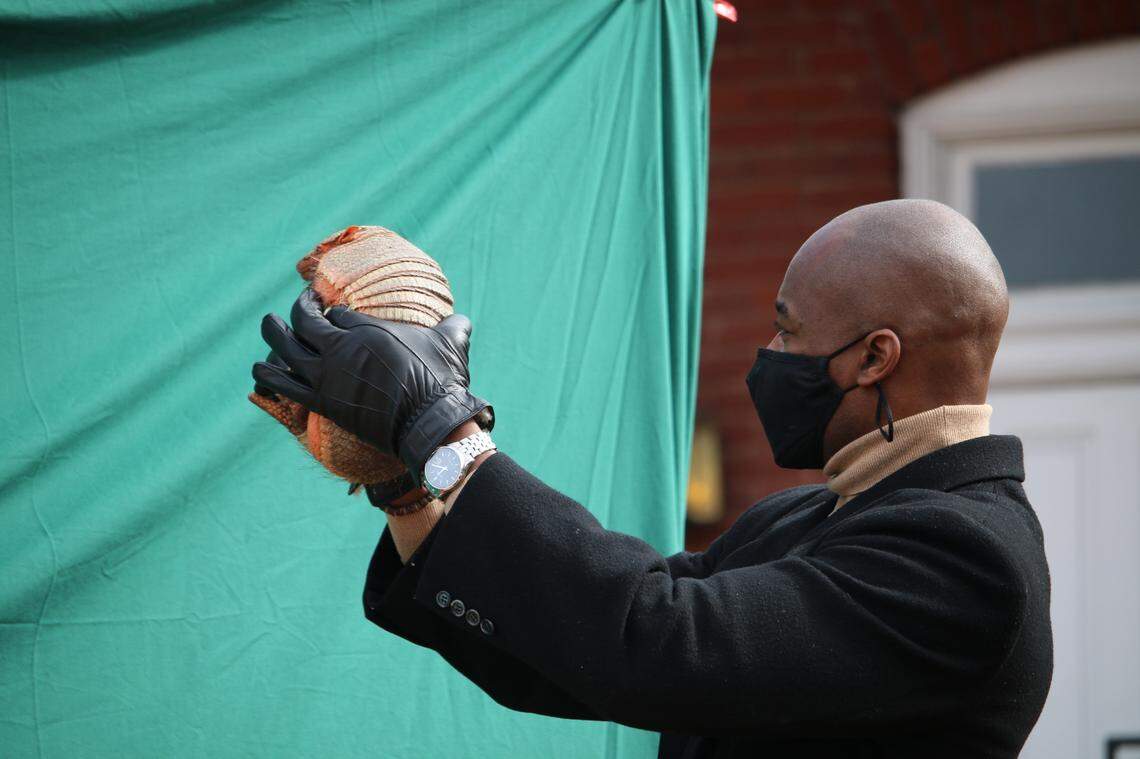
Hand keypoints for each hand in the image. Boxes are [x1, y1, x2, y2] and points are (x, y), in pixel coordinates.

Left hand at [251, 289, 492, 482]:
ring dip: (274, 333)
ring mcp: (328, 375)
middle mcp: (342, 347)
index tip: (334, 312)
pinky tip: (258, 368)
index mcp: (368, 329)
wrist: (430, 422)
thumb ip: (453, 327)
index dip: (334, 312)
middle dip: (299, 309)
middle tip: (300, 304)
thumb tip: (463, 320)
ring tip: (269, 325)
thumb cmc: (440, 382)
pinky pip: (284, 384)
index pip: (338, 314)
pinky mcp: (322, 401)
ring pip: (286, 347)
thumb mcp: (450, 344)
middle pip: (305, 320)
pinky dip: (268, 375)